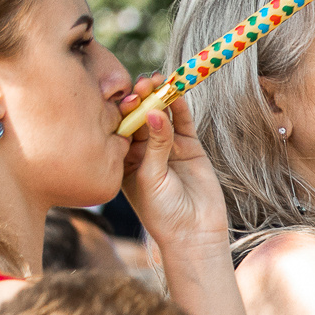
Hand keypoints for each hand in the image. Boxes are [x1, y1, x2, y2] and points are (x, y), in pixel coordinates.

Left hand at [119, 82, 232, 259]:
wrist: (193, 233)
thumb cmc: (162, 211)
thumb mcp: (150, 178)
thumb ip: (155, 145)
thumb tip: (155, 114)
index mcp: (124, 158)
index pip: (121, 126)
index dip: (123, 110)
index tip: (127, 98)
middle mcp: (144, 149)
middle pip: (141, 116)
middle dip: (141, 99)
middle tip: (142, 84)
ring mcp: (167, 147)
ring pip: (162, 116)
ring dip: (160, 99)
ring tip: (159, 82)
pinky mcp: (190, 148)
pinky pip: (183, 124)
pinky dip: (180, 109)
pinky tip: (177, 94)